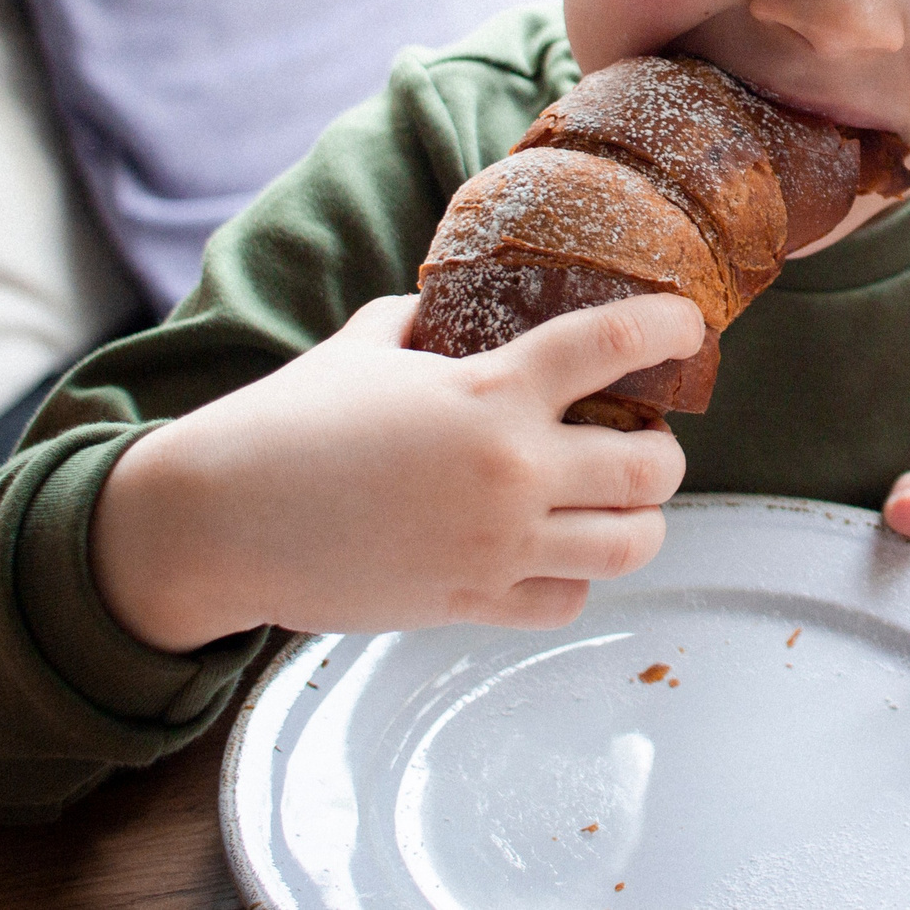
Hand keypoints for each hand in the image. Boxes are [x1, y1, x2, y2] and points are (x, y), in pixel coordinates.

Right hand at [90, 293, 699, 652]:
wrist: (222, 519)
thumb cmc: (286, 421)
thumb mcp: (363, 345)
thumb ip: (422, 323)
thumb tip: (444, 307)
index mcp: (491, 391)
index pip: (614, 346)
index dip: (669, 332)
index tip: (687, 330)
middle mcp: (512, 470)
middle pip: (652, 467)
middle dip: (664, 454)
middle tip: (647, 443)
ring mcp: (497, 543)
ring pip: (630, 544)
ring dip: (640, 522)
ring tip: (622, 507)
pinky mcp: (470, 602)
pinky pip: (566, 598)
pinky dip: (576, 578)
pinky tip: (558, 556)